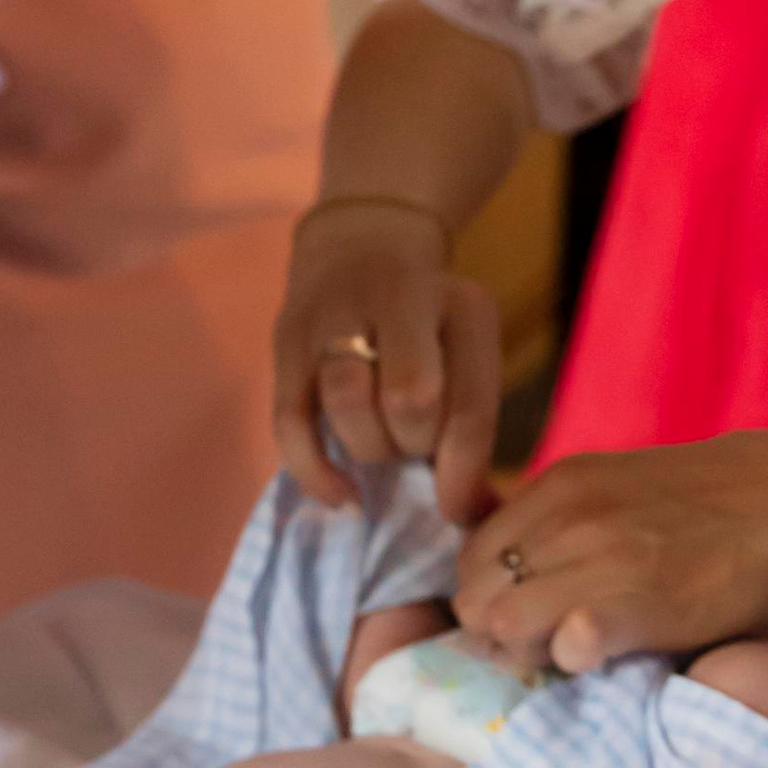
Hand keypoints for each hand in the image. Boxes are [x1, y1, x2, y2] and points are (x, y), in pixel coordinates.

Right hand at [272, 198, 502, 521]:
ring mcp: (335, 313)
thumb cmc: (428, 329)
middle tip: (415, 442)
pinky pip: (289, 421)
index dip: (463, 474)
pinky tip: (341, 494)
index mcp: (463, 306)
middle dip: (414, 444)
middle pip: (409, 399)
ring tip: (381, 444)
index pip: (469, 404)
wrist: (358, 248)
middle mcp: (400, 296)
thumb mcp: (467, 356)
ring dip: (368, 447)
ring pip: (346, 400)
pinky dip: (314, 471)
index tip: (457, 511)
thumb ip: (474, 433)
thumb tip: (481, 519)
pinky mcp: (286, 340)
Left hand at [454, 432, 767, 669]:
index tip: (524, 618)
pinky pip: (564, 644)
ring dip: (530, 651)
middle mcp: (566, 516)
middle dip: (498, 631)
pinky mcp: (639, 604)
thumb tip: (507, 571)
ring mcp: (600, 557)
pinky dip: (571, 657)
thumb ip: (558, 521)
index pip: (469, 557)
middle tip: (545, 645)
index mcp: (557, 485)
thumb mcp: (613, 487)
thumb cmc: (707, 507)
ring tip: (575, 652)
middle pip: (475, 595)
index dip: (488, 596)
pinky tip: (603, 654)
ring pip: (503, 625)